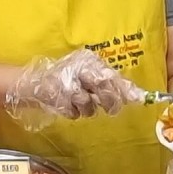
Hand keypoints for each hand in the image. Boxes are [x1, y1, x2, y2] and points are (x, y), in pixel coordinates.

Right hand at [4, 49, 143, 129]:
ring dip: (86, 109)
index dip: (124, 88)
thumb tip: (137, 96)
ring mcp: (65, 82)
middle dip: (109, 101)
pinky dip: (72, 113)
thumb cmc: (68, 80)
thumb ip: (112, 84)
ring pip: (87, 103)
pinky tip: (66, 105)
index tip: (138, 99)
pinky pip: (73, 112)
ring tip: (79, 103)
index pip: (110, 75)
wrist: (34, 83)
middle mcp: (77, 67)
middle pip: (102, 85)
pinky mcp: (55, 96)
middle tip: (110, 109)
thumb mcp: (90, 77)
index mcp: (88, 60)